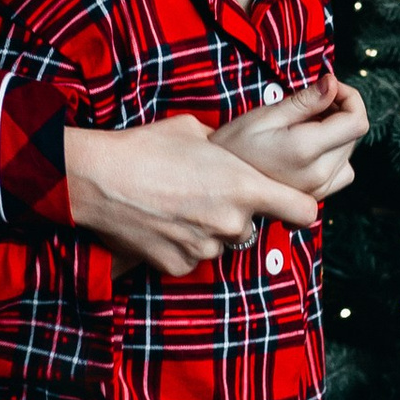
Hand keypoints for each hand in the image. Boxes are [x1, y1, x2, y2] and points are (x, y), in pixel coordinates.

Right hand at [64, 114, 316, 277]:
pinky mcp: (179, 266)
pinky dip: (180, 246)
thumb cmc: (145, 147)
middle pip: (251, 227)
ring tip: (174, 207)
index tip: (291, 205)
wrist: (97, 178)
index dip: (299, 208)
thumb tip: (234, 153)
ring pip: (219, 243)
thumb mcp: (196, 132)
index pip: (303, 211)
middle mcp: (231, 223)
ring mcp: (205, 248)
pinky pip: (191, 258)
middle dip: (235, 215)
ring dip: (206, 231)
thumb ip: (227, 150)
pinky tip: (160, 224)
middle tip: (203, 196)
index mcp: (245, 187)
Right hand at [219, 74, 369, 203]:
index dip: (350, 98)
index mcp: (306, 150)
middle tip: (310, 102)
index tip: (329, 87)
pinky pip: (341, 173)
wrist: (213, 184)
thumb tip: (333, 83)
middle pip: (353, 135)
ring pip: (349, 154)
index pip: (357, 122)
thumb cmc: (232, 145)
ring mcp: (318, 191)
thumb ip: (305, 101)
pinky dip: (333, 156)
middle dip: (339, 112)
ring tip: (306, 126)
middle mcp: (318, 175)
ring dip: (337, 135)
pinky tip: (308, 148)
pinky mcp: (314, 198)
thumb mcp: (265, 115)